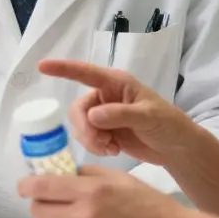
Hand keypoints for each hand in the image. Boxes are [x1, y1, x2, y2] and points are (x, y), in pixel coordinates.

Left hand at [19, 166, 188, 217]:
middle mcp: (84, 217)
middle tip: (50, 200)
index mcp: (91, 191)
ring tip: (64, 217)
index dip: (26, 185)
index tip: (24, 185)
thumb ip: (87, 174)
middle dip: (40, 203)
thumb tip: (62, 173)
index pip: (42, 187)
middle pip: (38, 210)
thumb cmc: (149, 205)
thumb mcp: (118, 178)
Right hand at [38, 59, 195, 167]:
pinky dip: (96, 146)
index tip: (42, 66)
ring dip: (90, 139)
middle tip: (101, 144)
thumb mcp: (148, 117)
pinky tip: (114, 151)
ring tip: (111, 148)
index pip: (85, 72)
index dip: (63, 69)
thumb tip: (92, 116)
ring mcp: (105, 114)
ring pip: (81, 125)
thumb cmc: (168, 124)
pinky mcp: (105, 132)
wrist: (176, 148)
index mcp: (116, 83)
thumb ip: (120, 114)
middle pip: (78, 108)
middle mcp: (106, 95)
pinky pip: (87, 138)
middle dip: (84, 128)